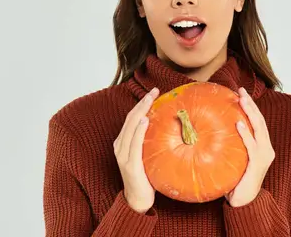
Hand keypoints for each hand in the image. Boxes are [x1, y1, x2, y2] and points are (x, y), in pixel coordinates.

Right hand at [113, 87, 159, 213]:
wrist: (137, 200)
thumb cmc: (145, 177)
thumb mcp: (147, 156)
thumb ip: (151, 142)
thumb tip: (170, 128)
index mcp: (123, 142)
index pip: (132, 118)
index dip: (141, 103)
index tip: (154, 92)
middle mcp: (120, 145)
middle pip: (130, 118)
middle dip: (142, 103)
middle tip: (154, 91)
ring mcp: (123, 154)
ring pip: (130, 127)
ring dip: (140, 111)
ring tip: (150, 99)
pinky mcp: (129, 164)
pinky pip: (134, 143)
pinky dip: (138, 130)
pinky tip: (144, 120)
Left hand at [224, 87, 275, 206]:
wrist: (243, 201)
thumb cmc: (235, 179)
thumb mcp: (233, 157)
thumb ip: (229, 144)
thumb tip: (209, 128)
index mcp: (262, 146)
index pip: (257, 122)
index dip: (250, 106)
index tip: (240, 93)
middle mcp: (266, 149)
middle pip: (260, 121)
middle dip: (251, 104)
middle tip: (240, 90)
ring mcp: (264, 156)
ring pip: (259, 129)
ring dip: (250, 113)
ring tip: (242, 100)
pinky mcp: (257, 165)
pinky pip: (252, 146)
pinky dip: (246, 134)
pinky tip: (239, 124)